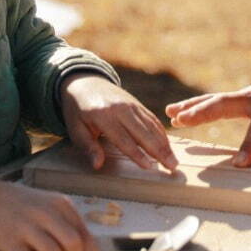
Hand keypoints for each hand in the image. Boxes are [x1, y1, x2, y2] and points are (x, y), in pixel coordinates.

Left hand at [60, 73, 178, 172]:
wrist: (84, 82)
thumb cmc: (77, 111)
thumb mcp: (76, 129)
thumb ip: (88, 146)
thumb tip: (97, 165)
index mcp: (103, 115)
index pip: (123, 139)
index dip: (137, 154)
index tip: (149, 167)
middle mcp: (121, 109)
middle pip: (143, 132)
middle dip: (159, 150)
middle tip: (172, 166)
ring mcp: (131, 104)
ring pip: (151, 126)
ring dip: (164, 143)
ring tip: (173, 160)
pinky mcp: (137, 103)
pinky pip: (152, 119)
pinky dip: (161, 132)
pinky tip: (168, 145)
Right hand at [165, 75, 250, 166]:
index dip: (250, 145)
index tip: (239, 164)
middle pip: (225, 103)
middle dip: (203, 113)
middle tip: (181, 120)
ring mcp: (245, 94)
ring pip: (215, 100)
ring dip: (192, 107)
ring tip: (170, 115)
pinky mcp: (240, 98)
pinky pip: (215, 102)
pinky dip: (195, 106)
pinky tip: (176, 113)